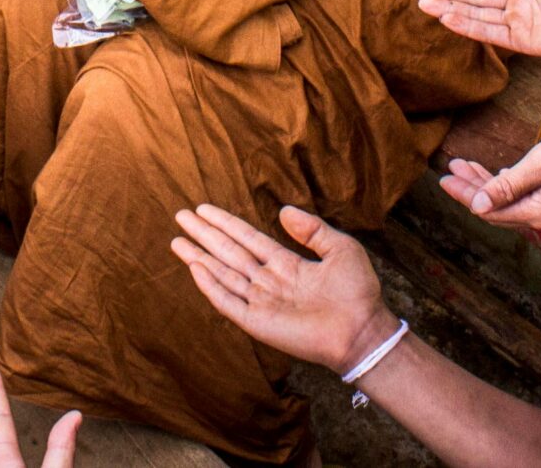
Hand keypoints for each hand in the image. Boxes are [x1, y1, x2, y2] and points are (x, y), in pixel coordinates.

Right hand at [170, 203, 389, 373]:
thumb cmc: (358, 292)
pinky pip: (229, 303)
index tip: (204, 208)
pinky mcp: (259, 323)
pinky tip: (195, 269)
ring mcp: (262, 302)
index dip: (226, 223)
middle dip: (205, 235)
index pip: (248, 238)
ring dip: (199, 257)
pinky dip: (211, 287)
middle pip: (229, 253)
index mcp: (286, 264)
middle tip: (180, 216)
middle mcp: (269, 281)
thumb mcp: (340, 248)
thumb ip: (312, 229)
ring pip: (223, 274)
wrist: (363, 330)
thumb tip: (283, 210)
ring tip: (176, 241)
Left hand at [440, 120, 540, 233]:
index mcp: (540, 213)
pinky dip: (506, 185)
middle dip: (471, 188)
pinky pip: (525, 198)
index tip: (443, 180)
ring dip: (487, 184)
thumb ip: (507, 187)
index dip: (465, 195)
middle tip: (450, 170)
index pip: (490, 211)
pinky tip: (495, 175)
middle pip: (497, 208)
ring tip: (463, 165)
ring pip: (510, 202)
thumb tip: (475, 207)